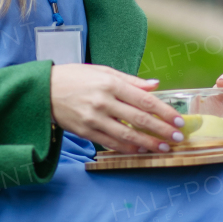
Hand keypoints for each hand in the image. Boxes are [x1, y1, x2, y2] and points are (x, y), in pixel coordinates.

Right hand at [50, 64, 185, 153]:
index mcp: (110, 83)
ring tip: (164, 147)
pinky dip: (128, 148)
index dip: (164, 111)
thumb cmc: (75, 77)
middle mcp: (103, 101)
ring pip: (127, 134)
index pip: (144, 100)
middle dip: (162, 130)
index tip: (178, 120)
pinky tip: (140, 150)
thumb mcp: (103, 71)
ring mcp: (93, 118)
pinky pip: (111, 143)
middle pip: (139, 119)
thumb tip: (155, 86)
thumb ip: (130, 80)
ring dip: (149, 143)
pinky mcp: (85, 131)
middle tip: (178, 137)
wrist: (44, 90)